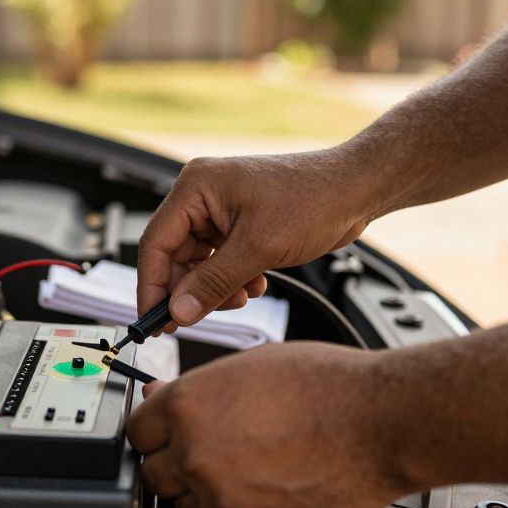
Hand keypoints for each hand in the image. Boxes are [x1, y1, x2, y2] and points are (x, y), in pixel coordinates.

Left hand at [126, 342, 413, 507]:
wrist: (380, 422)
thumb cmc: (327, 386)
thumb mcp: (250, 365)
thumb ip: (199, 389)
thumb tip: (164, 397)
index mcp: (189, 408)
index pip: (136, 432)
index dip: (153, 430)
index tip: (163, 432)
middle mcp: (198, 456)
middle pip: (154, 476)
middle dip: (175, 463)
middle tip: (206, 449)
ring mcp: (225, 499)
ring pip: (191, 507)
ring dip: (208, 490)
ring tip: (248, 463)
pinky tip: (270, 482)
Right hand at [137, 146, 376, 328]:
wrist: (356, 190)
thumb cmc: (314, 199)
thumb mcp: (258, 249)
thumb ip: (213, 283)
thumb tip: (179, 311)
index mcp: (197, 187)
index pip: (156, 243)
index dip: (152, 286)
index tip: (153, 321)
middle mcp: (203, 196)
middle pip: (175, 256)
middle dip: (190, 290)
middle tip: (195, 320)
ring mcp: (222, 211)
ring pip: (199, 263)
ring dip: (216, 288)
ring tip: (242, 296)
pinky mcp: (240, 225)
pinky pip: (220, 261)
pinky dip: (233, 280)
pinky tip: (256, 285)